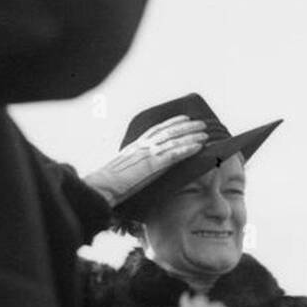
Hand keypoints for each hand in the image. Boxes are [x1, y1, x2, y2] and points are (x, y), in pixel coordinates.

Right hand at [82, 114, 207, 205]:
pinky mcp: (151, 165)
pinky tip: (198, 147)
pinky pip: (174, 154)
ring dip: (192, 136)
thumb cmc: (108, 183)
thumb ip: (135, 163)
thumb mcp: (123, 167)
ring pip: (174, 140)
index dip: (173, 122)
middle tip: (202, 124)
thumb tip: (144, 165)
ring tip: (205, 134)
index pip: (157, 129)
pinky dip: (187, 149)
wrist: (101, 188)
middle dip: (187, 126)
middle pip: (169, 131)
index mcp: (136, 145)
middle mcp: (143, 145)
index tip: (185, 118)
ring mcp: (147, 154)